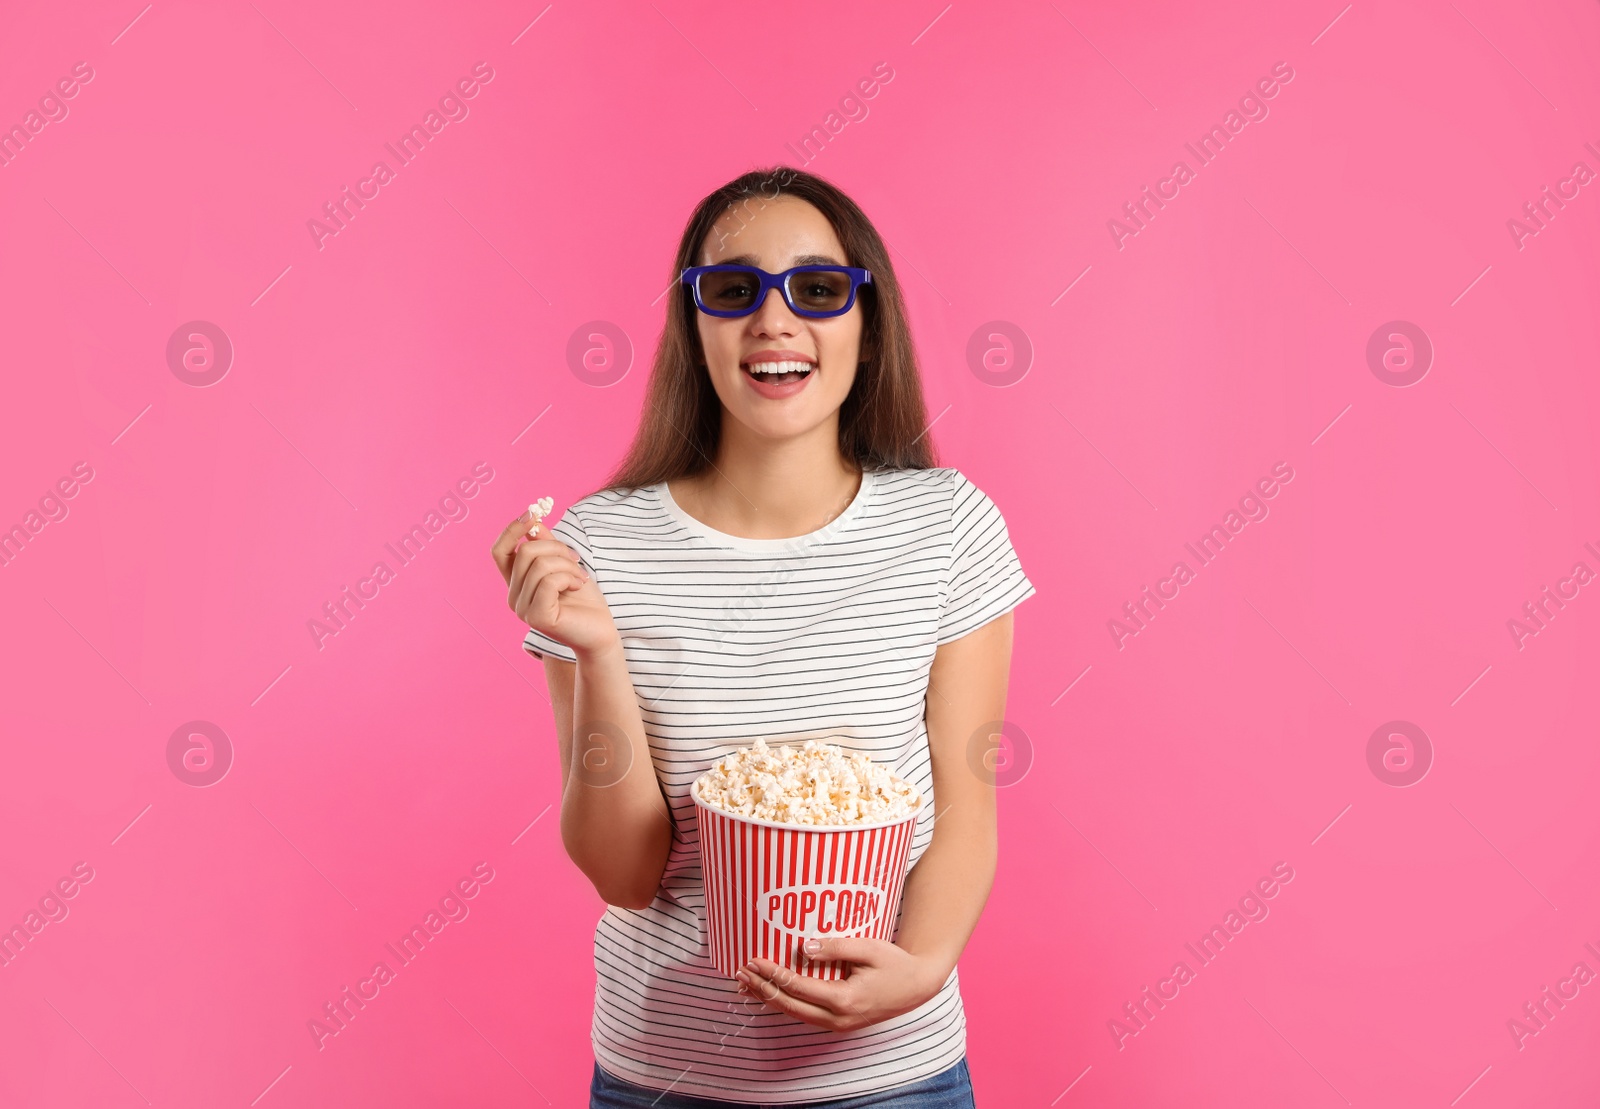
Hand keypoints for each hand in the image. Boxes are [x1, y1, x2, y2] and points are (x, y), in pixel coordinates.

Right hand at [490, 511, 619, 657]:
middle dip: (557, 548)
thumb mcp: (565, 564)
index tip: (533, 512)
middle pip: (525, 552)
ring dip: (567, 565)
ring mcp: (523, 609)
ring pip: (539, 565)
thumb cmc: (584, 599)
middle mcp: (514, 597)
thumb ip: (546, 544)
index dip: (512, 529)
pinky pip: (549, 581)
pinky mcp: (537, 618)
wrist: (601, 631)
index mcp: (517, 583)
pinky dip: (569, 577)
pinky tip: (578, 587)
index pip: (499, 551)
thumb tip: (534, 521)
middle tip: (576, 559)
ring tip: (579, 577)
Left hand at [734, 937, 946, 1031]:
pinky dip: (785, 1004)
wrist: (917, 987)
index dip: (774, 974)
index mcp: (845, 999)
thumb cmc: (894, 964)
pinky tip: (770, 994)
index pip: (799, 987)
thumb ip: (836, 948)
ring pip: (795, 1014)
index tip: (754, 960)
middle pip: (790, 1006)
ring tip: (747, 984)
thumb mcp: (868, 948)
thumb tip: (804, 948)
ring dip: (769, 999)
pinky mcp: (838, 1023)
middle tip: (741, 972)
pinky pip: (805, 1015)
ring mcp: (838, 1025)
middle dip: (763, 988)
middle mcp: (838, 1018)